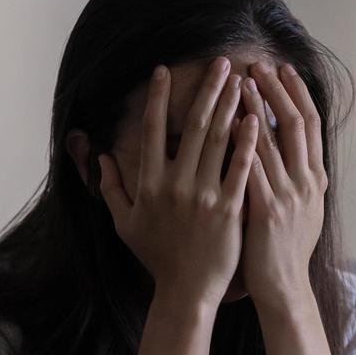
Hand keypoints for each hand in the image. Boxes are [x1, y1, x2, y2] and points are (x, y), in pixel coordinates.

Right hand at [98, 58, 260, 309]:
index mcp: (148, 184)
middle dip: (207, 90)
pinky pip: (238, 170)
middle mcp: (174, 185)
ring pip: (216, 141)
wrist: (186, 292)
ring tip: (241, 80)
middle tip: (221, 62)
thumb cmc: (156, 257)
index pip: (151, 131)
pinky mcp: (228, 211)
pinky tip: (254, 120)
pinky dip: (246, 144)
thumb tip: (101, 158)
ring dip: (229, 106)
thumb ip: (111, 189)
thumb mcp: (124, 224)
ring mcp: (202, 197)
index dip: (157, 97)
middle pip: (191, 126)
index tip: (163, 69)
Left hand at [236, 60, 327, 305]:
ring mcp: (289, 196)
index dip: (297, 94)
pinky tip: (231, 122)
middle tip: (259, 63)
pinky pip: (254, 169)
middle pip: (295, 124)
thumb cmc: (283, 249)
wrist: (283, 287)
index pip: (311, 125)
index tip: (282, 69)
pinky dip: (244, 143)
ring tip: (241, 82)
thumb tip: (291, 148)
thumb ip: (298, 178)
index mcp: (316, 179)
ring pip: (274, 141)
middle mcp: (307, 182)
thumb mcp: (302, 210)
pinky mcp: (267, 210)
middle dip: (277, 91)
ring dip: (257, 109)